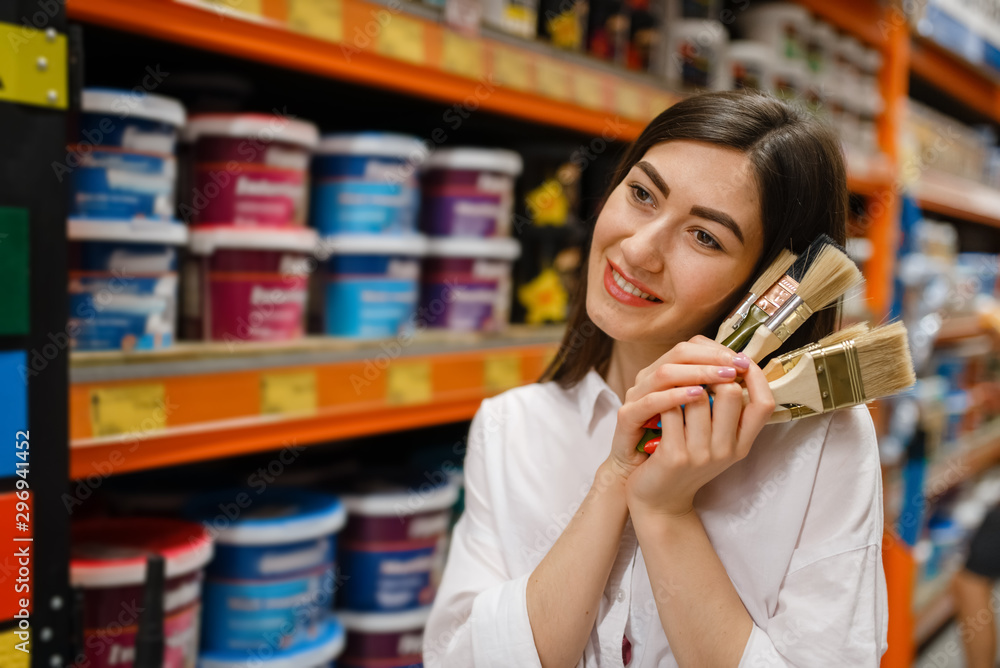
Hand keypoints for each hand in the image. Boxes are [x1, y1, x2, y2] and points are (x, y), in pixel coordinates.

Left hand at [622, 336, 775, 518]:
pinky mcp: (675, 456)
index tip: (740, 360)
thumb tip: (733, 364)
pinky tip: (657, 406)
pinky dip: (663, 400)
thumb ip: (727, 412)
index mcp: (742, 444)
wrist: (658, 501)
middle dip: (711, 375)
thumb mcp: (716, 440)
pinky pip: (671, 409)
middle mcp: (727, 450)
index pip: (764, 403)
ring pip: (698, 396)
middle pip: (731, 392)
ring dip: (683, 385)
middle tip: (695, 374)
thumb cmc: (686, 461)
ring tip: (673, 390)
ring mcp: (702, 454)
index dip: (756, 376)